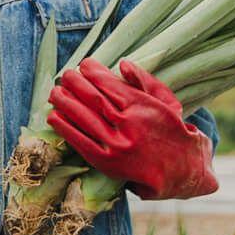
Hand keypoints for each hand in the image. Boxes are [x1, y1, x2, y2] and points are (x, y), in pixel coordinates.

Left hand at [46, 58, 217, 201]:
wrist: (181, 170)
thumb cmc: (173, 131)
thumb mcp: (167, 102)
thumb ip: (145, 81)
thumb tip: (122, 63)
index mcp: (143, 107)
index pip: (110, 84)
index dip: (93, 73)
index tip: (83, 65)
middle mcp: (129, 125)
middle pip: (93, 99)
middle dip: (75, 84)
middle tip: (65, 75)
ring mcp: (117, 145)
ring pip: (84, 118)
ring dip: (65, 103)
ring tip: (54, 92)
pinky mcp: (107, 163)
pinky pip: (81, 142)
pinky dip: (65, 128)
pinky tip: (53, 116)